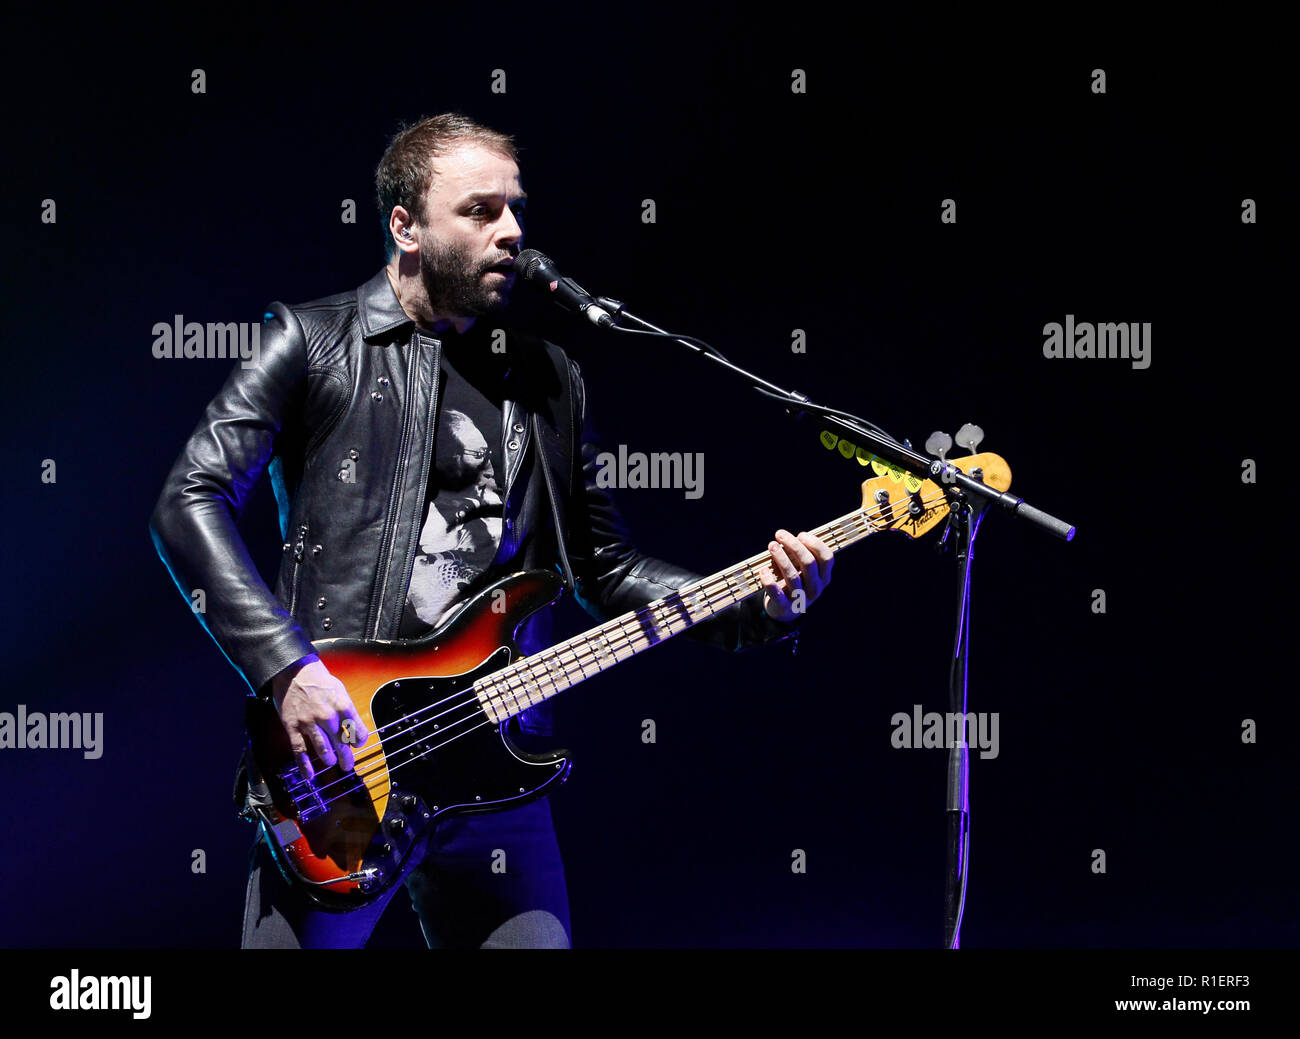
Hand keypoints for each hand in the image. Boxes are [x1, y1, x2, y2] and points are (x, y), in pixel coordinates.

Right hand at [270, 654, 369, 779]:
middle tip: (348, 765)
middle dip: (346, 757)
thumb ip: (347, 711)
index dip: (359, 741)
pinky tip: (309, 775)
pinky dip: (305, 765)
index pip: (357, 731)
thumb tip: (354, 729)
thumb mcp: (340, 691)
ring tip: (332, 762)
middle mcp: (328, 716)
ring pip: (323, 749)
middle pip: (342, 743)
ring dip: (329, 759)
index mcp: (342, 706)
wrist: (294, 672)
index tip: (357, 744)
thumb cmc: (319, 682)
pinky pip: (300, 750)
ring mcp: (309, 723)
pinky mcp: (293, 727)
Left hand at [759, 529, 832, 622]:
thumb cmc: (794, 582)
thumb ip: (799, 555)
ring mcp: (801, 598)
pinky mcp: (785, 606)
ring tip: (771, 545)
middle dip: (794, 545)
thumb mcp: (802, 570)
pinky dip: (768, 580)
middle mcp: (815, 588)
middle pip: (809, 562)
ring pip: (792, 575)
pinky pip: (776, 593)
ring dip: (781, 558)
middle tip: (779, 534)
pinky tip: (763, 570)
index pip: (827, 557)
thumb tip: (787, 538)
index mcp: (823, 577)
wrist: (785, 611)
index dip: (815, 543)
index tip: (800, 534)